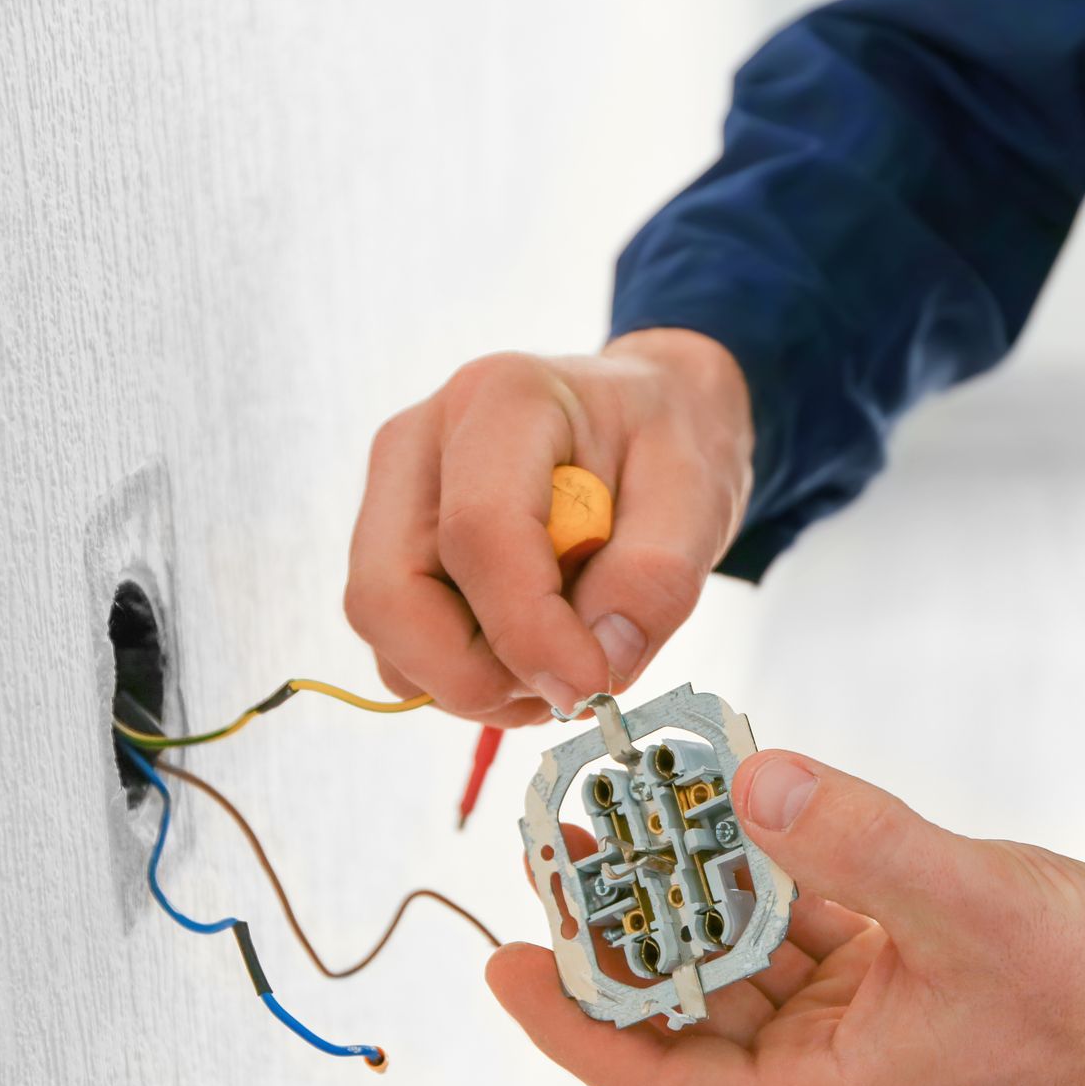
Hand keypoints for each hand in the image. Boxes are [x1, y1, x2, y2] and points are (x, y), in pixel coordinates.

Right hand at [344, 329, 752, 726]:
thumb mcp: (698, 496)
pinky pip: (398, 650)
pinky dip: (465, 679)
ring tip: (564, 657)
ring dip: (477, 683)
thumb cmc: (664, 446)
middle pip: (390, 595)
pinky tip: (531, 652)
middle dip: (478, 674)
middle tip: (572, 683)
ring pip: (387, 634)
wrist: (640, 420)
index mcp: (503, 399)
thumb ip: (658, 578)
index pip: (479, 531)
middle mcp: (419, 441)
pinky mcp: (386, 549)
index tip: (593, 686)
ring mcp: (389, 497)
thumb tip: (601, 669)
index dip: (528, 629)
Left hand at [487, 751, 1084, 1085]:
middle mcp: (831, 1067)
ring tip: (631, 816)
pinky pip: (803, 927)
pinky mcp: (899, 974)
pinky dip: (767, 872)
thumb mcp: (969, 906)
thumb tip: (748, 779)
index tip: (503, 961)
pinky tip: (738, 808)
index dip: (569, 1023)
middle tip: (559, 852)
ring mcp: (865, 1023)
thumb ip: (854, 839)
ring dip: (690, 896)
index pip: (658, 1077)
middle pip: (686, 1010)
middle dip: (620, 936)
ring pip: (741, 961)